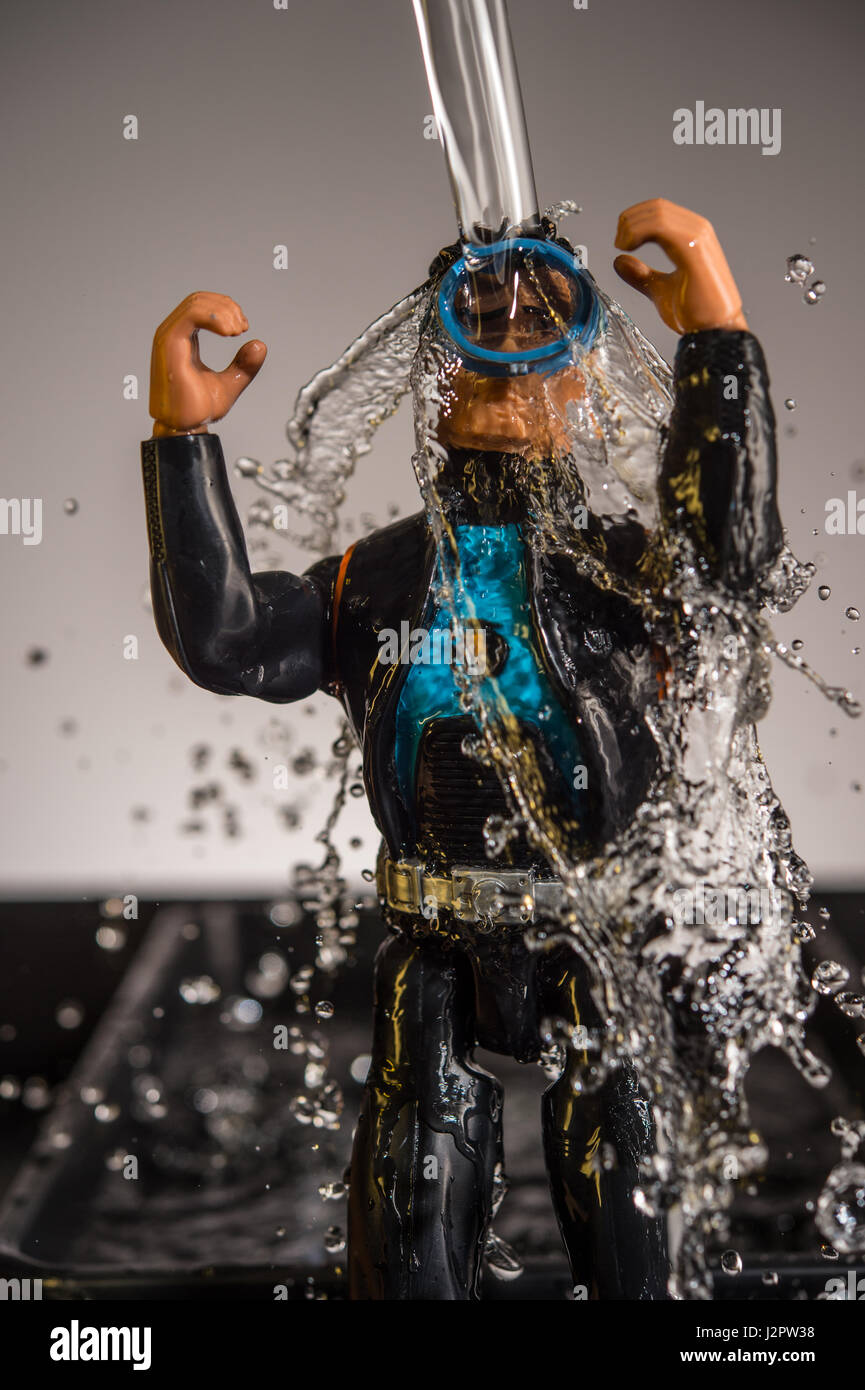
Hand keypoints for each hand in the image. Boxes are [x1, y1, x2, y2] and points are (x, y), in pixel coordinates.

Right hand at [149, 292, 266, 436]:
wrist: (186, 428)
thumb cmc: (199, 408)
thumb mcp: (231, 382)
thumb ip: (244, 364)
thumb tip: (259, 345)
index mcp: (184, 339)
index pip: (202, 306)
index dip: (226, 309)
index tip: (244, 328)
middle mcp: (173, 334)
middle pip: (199, 299)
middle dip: (227, 308)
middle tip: (243, 328)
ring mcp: (168, 337)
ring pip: (195, 303)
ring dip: (222, 311)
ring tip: (237, 331)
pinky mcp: (169, 344)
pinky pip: (190, 315)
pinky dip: (214, 317)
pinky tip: (229, 332)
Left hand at [613, 199, 747, 333]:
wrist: (712, 331)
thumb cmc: (694, 313)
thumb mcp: (659, 289)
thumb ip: (641, 274)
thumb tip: (619, 261)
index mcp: (691, 236)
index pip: (659, 210)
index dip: (634, 219)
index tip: (620, 241)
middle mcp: (698, 230)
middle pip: (657, 207)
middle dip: (630, 220)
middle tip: (618, 242)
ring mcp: (698, 237)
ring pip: (658, 213)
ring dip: (632, 226)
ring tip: (622, 245)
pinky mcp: (694, 248)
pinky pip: (662, 227)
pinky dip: (639, 232)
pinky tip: (629, 247)